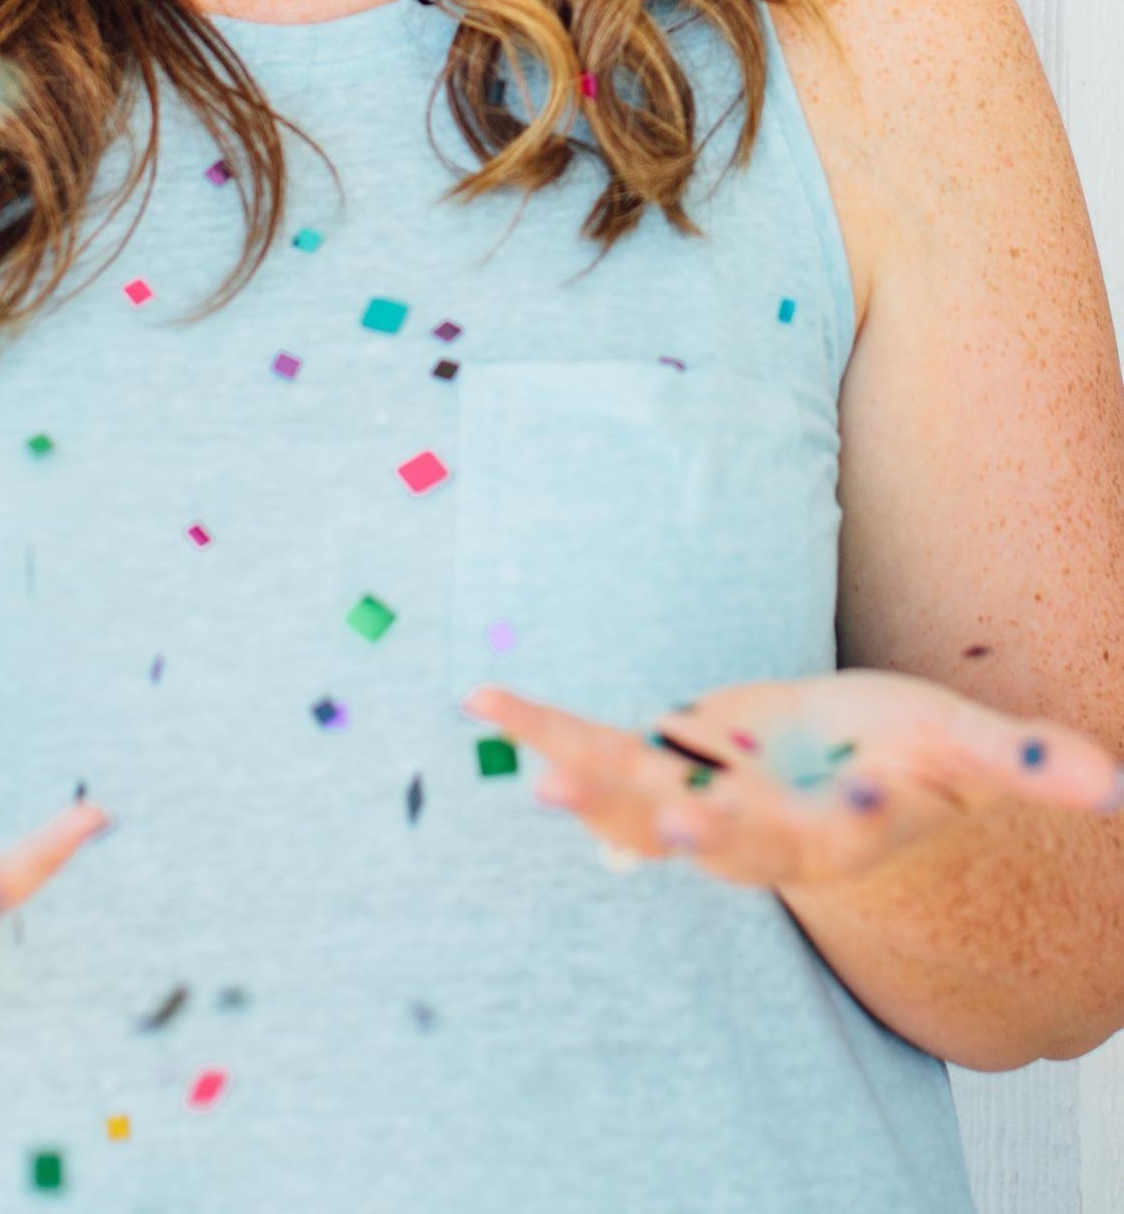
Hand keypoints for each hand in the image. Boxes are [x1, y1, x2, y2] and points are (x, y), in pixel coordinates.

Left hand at [463, 670, 1123, 888]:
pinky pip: (591, 748)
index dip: (835, 822)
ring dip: (586, 789)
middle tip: (668, 834)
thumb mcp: (966, 746)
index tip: (825, 805)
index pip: (833, 837)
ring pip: (638, 804)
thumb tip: (1119, 790)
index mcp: (836, 831)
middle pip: (726, 842)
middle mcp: (758, 830)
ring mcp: (697, 801)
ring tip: (531, 772)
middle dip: (697, 837)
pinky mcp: (654, 765)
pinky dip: (540, 727)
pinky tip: (483, 700)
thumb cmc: (902, 753)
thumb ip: (1029, 767)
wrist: (836, 773)